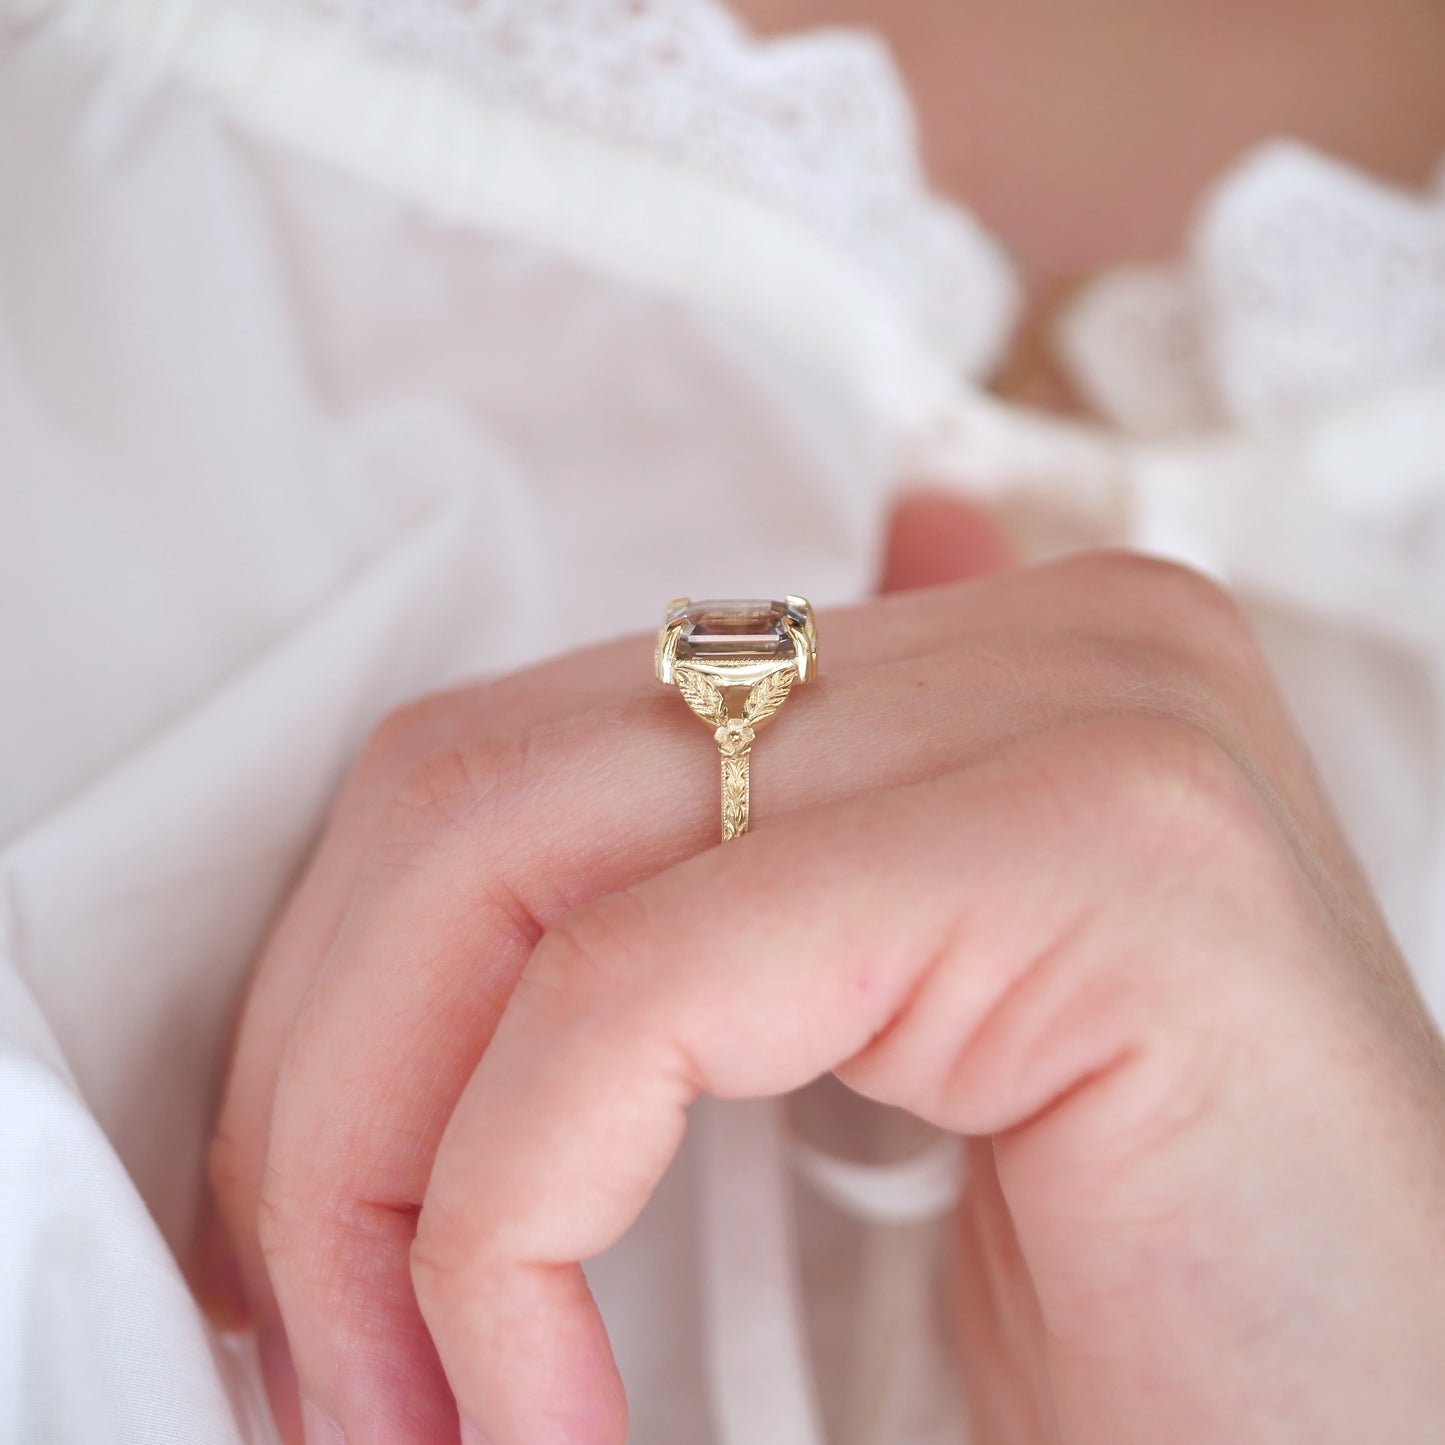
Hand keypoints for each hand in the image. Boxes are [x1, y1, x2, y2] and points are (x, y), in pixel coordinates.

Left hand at [204, 540, 1444, 1444]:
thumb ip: (757, 910)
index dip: (360, 982)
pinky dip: (520, 1205)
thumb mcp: (885, 1070)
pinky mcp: (1099, 848)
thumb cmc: (1155, 1314)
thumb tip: (554, 906)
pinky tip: (546, 1398)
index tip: (304, 1223)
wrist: (1367, 1442)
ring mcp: (1078, 714)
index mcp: (977, 666)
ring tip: (402, 1373)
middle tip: (310, 1326)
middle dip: (331, 1073)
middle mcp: (1035, 642)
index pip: (532, 746)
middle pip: (492, 781)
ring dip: (384, 1145)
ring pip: (525, 857)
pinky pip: (650, 987)